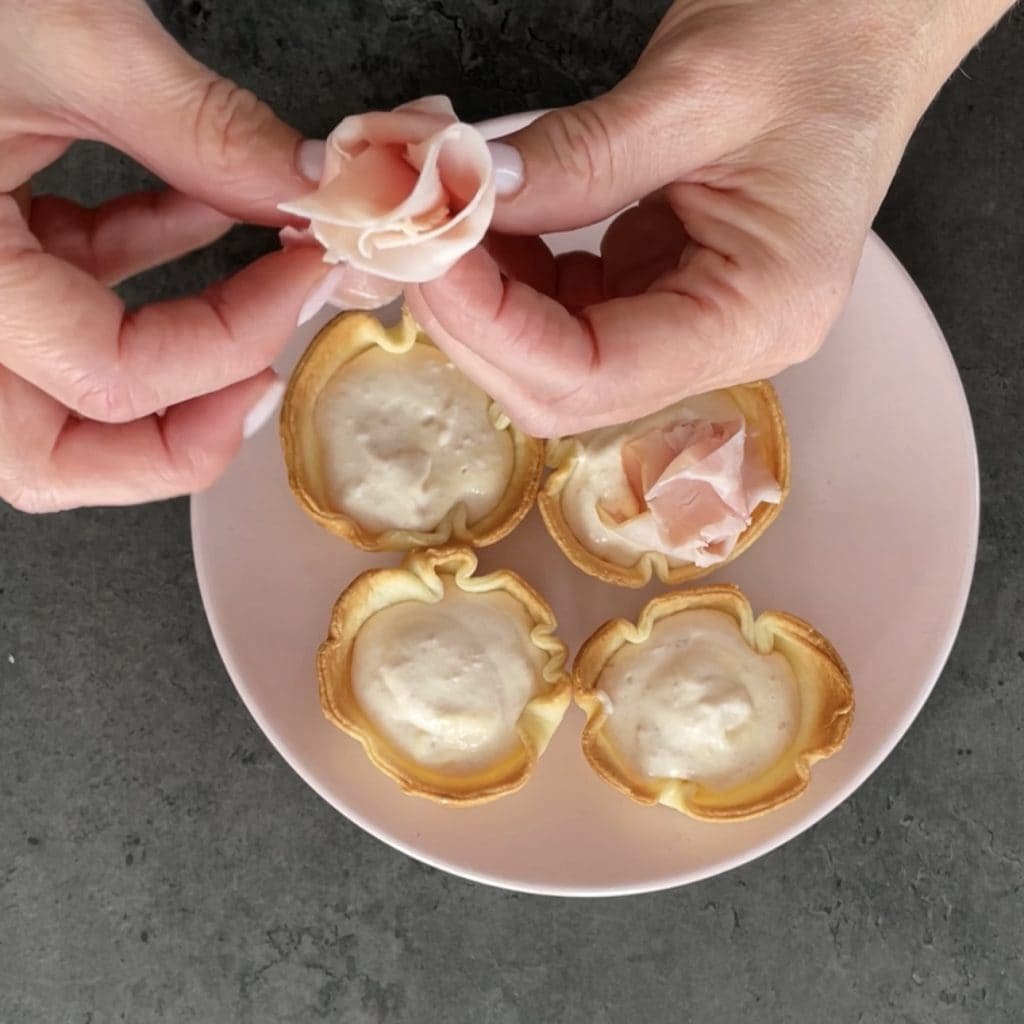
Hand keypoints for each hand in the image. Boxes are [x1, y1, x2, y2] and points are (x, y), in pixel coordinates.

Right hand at [0, 0, 329, 511]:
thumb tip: (313, 191)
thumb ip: (201, 130)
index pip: (105, 380)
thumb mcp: (62, 31)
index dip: (230, 343)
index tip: (306, 277)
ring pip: (54, 396)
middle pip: (50, 458)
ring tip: (261, 300)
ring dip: (170, 360)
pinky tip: (208, 208)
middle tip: (262, 383)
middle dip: (176, 439)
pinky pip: (62, 292)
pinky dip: (144, 264)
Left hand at [407, 0, 1012, 436]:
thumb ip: (575, 159)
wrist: (874, 17)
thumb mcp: (695, 86)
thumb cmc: (829, 34)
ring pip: (556, 361)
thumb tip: (464, 198)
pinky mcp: (665, 291)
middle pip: (567, 388)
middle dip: (476, 323)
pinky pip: (567, 314)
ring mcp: (694, 322)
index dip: (494, 326)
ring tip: (446, 221)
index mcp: (760, 312)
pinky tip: (492, 222)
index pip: (598, 372)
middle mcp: (730, 341)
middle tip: (412, 241)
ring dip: (485, 303)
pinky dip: (512, 277)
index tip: (423, 253)